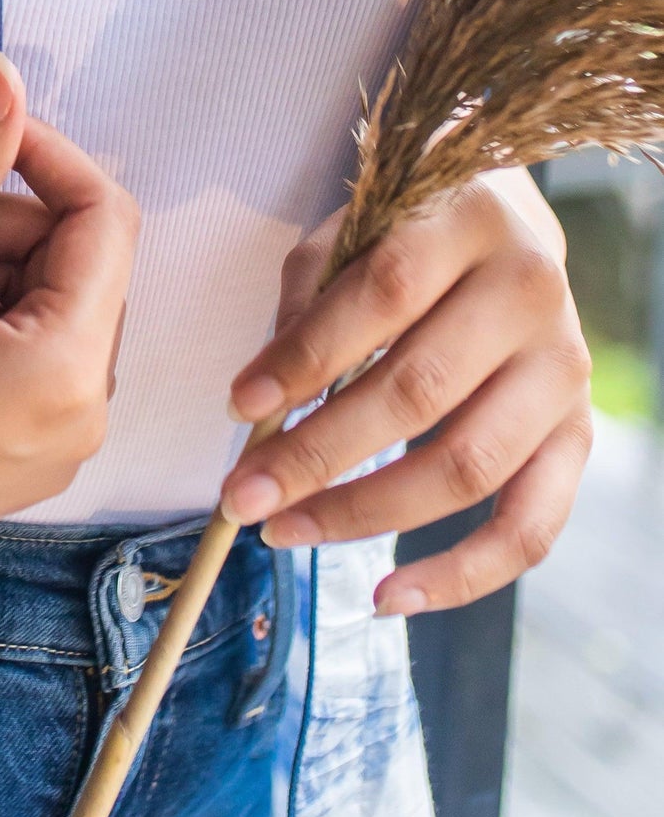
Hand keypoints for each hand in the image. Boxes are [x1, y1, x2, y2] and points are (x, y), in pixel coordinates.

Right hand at [0, 53, 135, 598]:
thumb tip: (3, 75)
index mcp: (70, 371)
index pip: (105, 217)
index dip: (45, 153)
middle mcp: (89, 416)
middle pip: (87, 263)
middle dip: (12, 219)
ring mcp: (62, 447)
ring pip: (60, 307)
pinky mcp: (28, 461)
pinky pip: (40, 358)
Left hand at [220, 170, 591, 614]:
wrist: (505, 225)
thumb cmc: (401, 235)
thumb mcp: (346, 235)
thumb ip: (308, 303)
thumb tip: (262, 405)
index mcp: (467, 221)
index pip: (384, 295)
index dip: (307, 355)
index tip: (238, 405)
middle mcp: (530, 293)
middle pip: (420, 392)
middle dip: (316, 454)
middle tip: (239, 495)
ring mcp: (563, 369)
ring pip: (467, 466)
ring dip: (363, 512)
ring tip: (281, 531)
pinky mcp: (578, 432)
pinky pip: (531, 526)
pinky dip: (461, 574)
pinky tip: (386, 595)